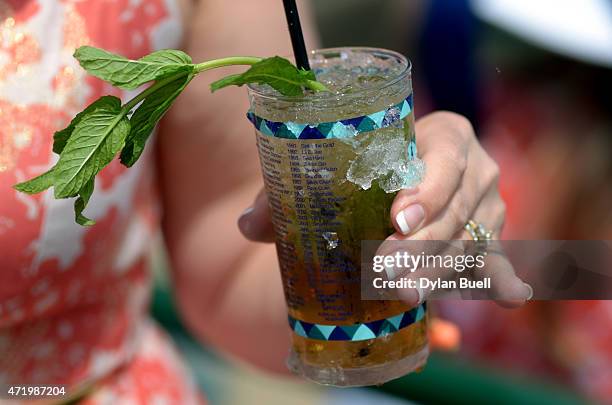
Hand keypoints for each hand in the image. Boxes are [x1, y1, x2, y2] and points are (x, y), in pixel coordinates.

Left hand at [238, 111, 530, 350]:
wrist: (400, 174)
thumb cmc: (366, 166)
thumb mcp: (332, 169)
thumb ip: (289, 192)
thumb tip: (249, 224)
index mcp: (444, 135)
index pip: (444, 157)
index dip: (427, 189)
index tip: (397, 220)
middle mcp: (474, 168)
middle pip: (457, 209)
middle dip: (422, 244)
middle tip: (385, 270)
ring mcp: (488, 206)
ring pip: (472, 242)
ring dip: (441, 271)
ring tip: (406, 296)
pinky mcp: (489, 238)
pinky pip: (495, 260)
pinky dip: (499, 279)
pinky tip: (507, 297)